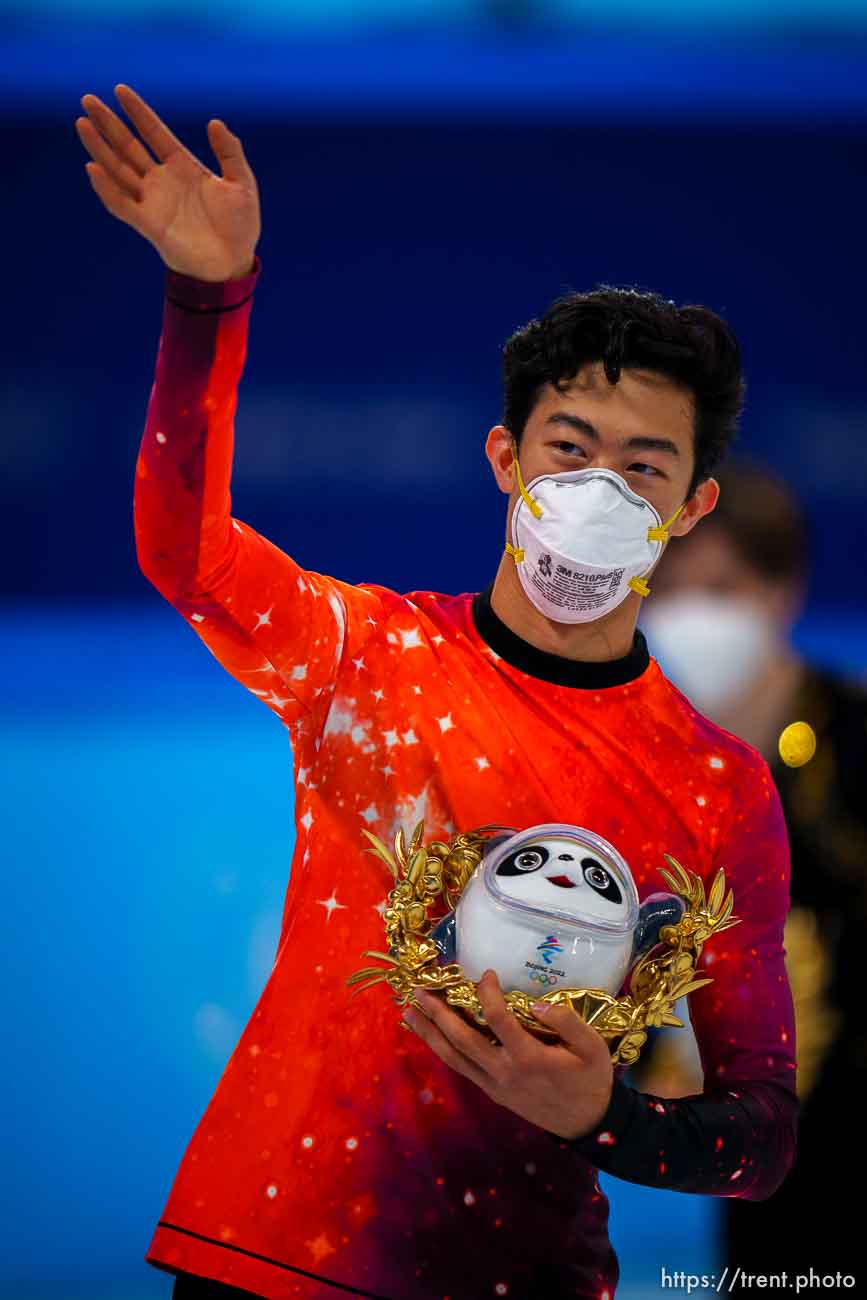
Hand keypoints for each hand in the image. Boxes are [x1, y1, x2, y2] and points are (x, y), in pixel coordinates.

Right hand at [76, 84, 260, 281]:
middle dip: (109, 124)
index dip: (138, 112)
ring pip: (119, 170)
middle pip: (129, 147)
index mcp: (184, 167)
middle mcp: (163, 182)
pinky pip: (122, 204)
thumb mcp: (242, 184)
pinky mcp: (149, 225)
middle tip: (87, 100)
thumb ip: (230, 153)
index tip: (120, 90)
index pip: (155, 133)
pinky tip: (93, 169)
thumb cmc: (239, 227)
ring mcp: (153, 202)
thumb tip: (214, 122)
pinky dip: (107, 189)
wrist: (234, 264)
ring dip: (100, 149)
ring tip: (82, 124)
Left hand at [404, 970, 613, 1139]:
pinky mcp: (492, 1091)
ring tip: (409, 1012)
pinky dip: (442, 1051)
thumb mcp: (593, 1047)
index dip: (487, 993)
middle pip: (462, 1039)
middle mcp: (504, 1071)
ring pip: (454, 1057)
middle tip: (418, 990)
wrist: (587, 1123)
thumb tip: (538, 1004)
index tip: (487, 974)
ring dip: (430, 1034)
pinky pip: (461, 1068)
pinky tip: (431, 1036)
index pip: (497, 1019)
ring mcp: (494, 1084)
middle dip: (438, 1014)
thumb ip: (567, 1022)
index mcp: (529, 1057)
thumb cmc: (591, 1080)